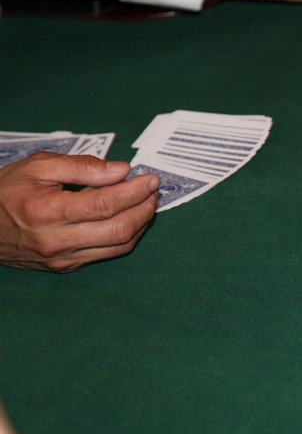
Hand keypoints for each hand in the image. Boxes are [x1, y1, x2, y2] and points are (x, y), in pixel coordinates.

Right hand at [0, 153, 158, 272]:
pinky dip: (128, 236)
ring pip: (120, 245)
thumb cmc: (6, 191)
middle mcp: (58, 240)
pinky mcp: (67, 267)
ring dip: (142, 223)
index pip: (106, 204)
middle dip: (145, 207)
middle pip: (120, 228)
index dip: (135, 191)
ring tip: (148, 202)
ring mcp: (64, 258)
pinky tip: (132, 218)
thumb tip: (122, 170)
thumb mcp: (38, 166)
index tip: (151, 178)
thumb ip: (81, 166)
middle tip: (154, 189)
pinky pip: (109, 254)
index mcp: (48, 212)